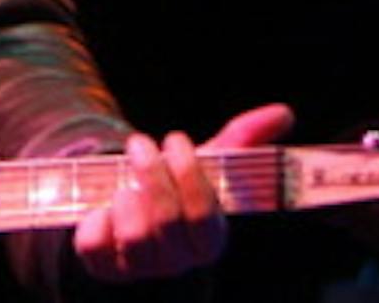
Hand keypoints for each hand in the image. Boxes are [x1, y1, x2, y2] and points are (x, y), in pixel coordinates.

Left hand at [72, 103, 294, 282]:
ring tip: (123, 177)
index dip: (188, 176)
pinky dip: (94, 220)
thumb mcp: (205, 164)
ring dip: (126, 196)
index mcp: (208, 239)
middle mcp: (178, 260)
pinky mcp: (104, 265)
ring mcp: (140, 266)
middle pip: (167, 222)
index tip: (175, 139)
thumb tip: (284, 111)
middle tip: (140, 143)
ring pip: (135, 236)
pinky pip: (93, 245)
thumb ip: (242, 140)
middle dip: (151, 174)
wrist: (129, 210)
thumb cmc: (175, 186)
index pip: (204, 217)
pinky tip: (102, 206)